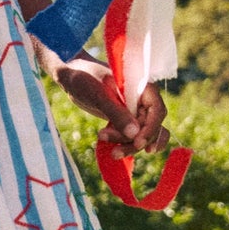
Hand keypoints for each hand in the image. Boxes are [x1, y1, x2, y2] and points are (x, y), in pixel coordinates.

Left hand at [53, 56, 169, 156]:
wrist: (71, 76)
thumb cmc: (84, 78)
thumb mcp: (99, 95)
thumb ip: (117, 113)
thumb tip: (134, 134)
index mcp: (142, 87)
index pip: (157, 111)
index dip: (151, 129)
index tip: (138, 143)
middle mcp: (142, 100)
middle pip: (151, 127)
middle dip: (136, 141)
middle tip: (116, 152)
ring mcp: (134, 110)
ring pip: (143, 134)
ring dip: (131, 146)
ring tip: (113, 153)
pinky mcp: (125, 119)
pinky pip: (133, 135)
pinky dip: (127, 144)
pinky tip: (117, 151)